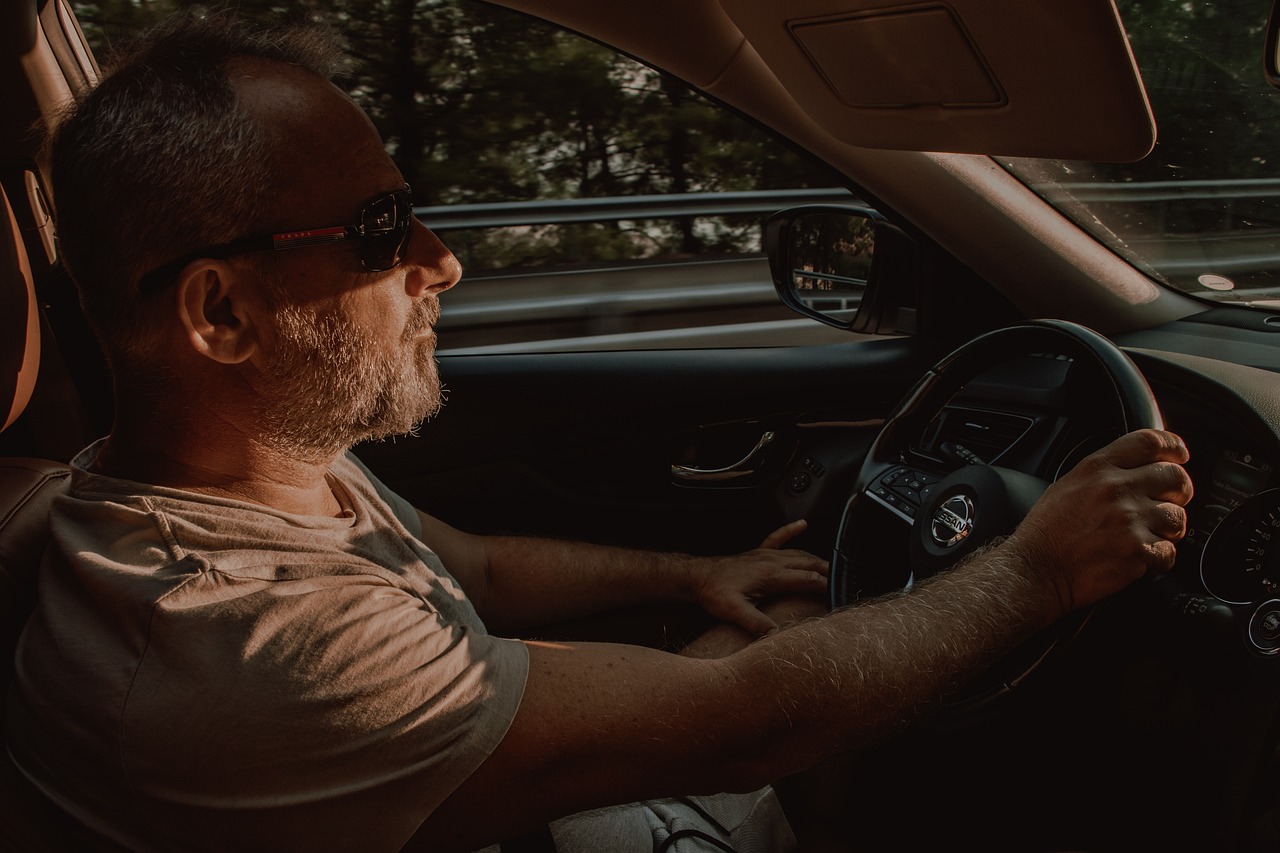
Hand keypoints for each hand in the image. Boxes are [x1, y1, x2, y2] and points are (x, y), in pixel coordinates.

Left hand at [692, 520, 829, 634]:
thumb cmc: (714, 592)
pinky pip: (778, 537)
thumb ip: (756, 623)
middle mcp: (772, 561)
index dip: (826, 586)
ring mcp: (765, 555)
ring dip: (816, 559)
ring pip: (799, 553)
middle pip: (808, 564)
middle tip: (844, 581)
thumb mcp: (733, 611)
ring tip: (832, 566)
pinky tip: (801, 525)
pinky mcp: (757, 553)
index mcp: (771, 575)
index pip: (807, 579)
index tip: (840, 593)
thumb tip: (776, 635)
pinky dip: (791, 530)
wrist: (697, 576)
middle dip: (828, 572)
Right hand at [1005, 428, 1192, 619]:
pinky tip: (1139, 558)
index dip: (1173, 446)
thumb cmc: (1045, 533)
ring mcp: (1129, 520)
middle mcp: (1116, 489)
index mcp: (1097, 469)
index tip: (1180, 454)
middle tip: (1171, 501)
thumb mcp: (1065, 486)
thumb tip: (1134, 470)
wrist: (1035, 570)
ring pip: (1178, 517)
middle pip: (1175, 476)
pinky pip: (1170, 552)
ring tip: (1148, 536)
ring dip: (1169, 529)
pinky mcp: (1137, 551)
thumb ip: (1102, 473)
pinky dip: (1159, 558)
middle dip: (1180, 491)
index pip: (1149, 442)